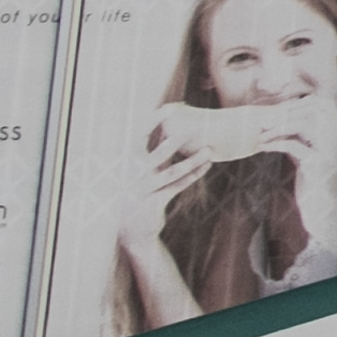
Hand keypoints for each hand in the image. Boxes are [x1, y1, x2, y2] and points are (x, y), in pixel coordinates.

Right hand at [127, 107, 224, 224]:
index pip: (138, 136)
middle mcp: (133, 173)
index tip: (170, 108)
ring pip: (172, 171)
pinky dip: (193, 175)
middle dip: (177, 140)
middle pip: (158, 153)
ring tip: (210, 150)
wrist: (133, 227)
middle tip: (198, 128)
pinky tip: (206, 165)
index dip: (153, 122)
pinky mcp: (155, 201)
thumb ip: (154, 152)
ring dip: (193, 160)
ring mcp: (144, 188)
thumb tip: (172, 129)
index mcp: (127, 161)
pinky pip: (177, 185)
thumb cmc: (141, 190)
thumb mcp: (142, 170)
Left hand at [239, 91, 336, 257]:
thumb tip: (281, 125)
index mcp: (334, 136)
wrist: (323, 213)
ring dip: (280, 126)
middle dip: (288, 112)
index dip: (299, 104)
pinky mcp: (317, 166)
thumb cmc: (312, 185)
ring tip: (261, 134)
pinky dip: (277, 143)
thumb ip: (300, 140)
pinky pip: (296, 146)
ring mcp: (328, 152)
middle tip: (264, 121)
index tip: (277, 113)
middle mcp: (335, 140)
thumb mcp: (306, 157)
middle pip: (316, 109)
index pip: (323, 105)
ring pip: (306, 124)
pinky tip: (263, 147)